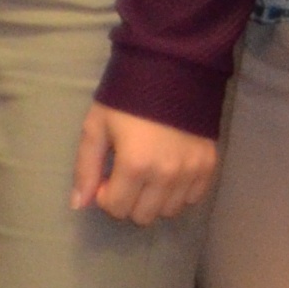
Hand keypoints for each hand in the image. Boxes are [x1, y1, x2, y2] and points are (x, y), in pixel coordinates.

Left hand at [71, 104, 218, 224]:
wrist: (170, 71)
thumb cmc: (125, 98)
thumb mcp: (96, 127)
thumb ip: (85, 168)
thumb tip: (79, 205)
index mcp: (135, 165)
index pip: (117, 208)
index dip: (104, 196)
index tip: (105, 176)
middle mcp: (167, 175)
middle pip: (143, 216)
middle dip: (127, 201)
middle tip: (124, 176)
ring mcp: (192, 172)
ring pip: (169, 211)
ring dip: (153, 200)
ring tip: (146, 173)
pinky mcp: (210, 166)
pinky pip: (193, 199)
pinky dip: (178, 193)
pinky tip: (168, 172)